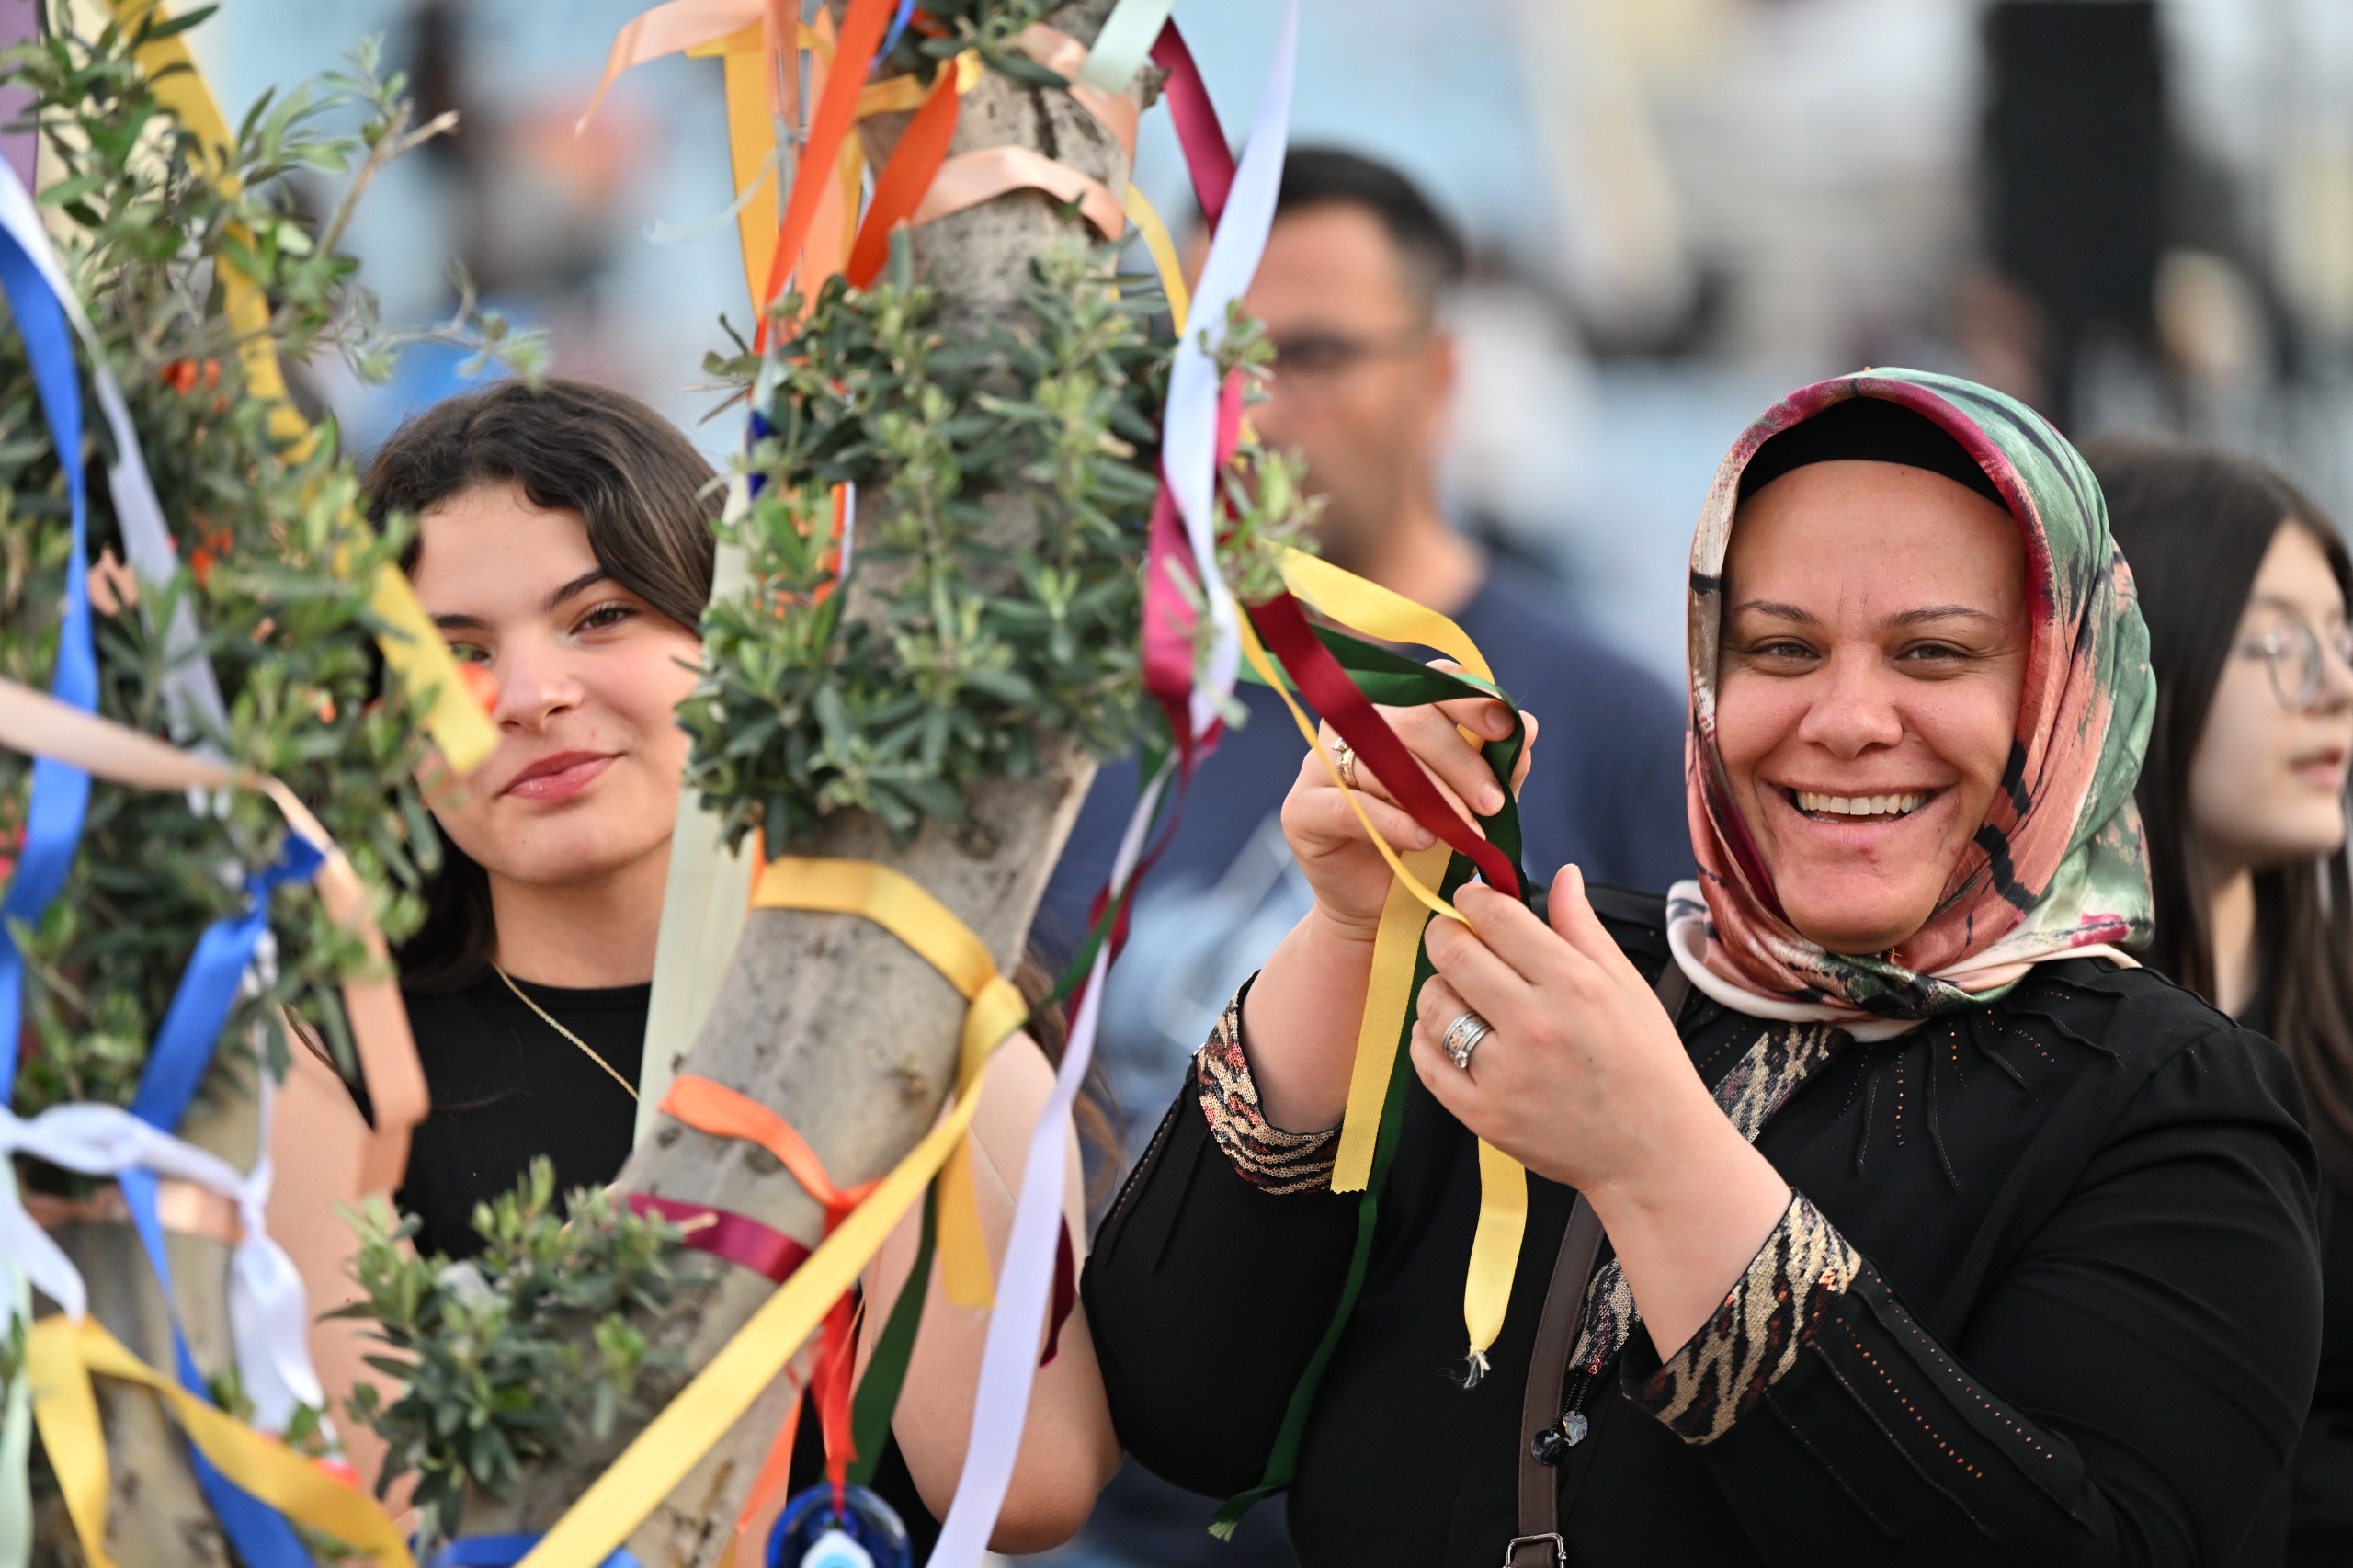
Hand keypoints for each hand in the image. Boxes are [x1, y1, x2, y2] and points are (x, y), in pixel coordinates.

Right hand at [1278, 665, 1534, 945]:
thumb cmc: (1428, 849)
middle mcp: (1350, 728)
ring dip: (1434, 798)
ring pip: (1379, 761)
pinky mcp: (1301, 810)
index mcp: (1391, 713)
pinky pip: (1349, 806)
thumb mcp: (1472, 805)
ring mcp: (1319, 766)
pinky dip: (1394, 822)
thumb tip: (1527, 726)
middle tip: (1493, 803)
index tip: (1506, 728)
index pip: (1429, 684)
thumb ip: (1497, 768)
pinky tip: (1425, 839)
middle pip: (1406, 718)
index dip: (1469, 699)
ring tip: (1468, 832)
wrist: (1383, 911)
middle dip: (1459, 760)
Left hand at [1409, 864, 1715, 1194]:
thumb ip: (1584, 928)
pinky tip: (1447, 1031)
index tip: (1471, 901)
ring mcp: (1505, 1074)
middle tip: (1453, 938)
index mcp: (1573, 985)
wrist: (1655, 1153)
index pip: (1496, 918)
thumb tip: (1564, 875)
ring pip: (1434, 1005)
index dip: (1473, 899)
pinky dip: (1425, 1038)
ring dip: (1437, 988)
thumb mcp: (1628, 986)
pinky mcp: (1484, 1115)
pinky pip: (1426, 1061)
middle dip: (1444, 934)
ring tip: (1460, 991)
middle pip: (1453, 954)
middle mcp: (1535, 1025)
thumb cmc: (1647, 1065)